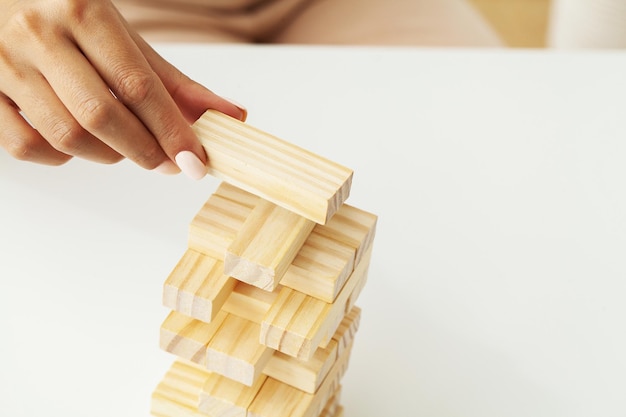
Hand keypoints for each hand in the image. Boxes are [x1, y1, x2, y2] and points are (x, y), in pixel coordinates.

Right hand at [0, 0, 245, 178]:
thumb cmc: (67, 14)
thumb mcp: (121, 34)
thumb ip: (171, 79)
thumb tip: (230, 114)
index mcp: (82, 10)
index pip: (137, 85)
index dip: (172, 131)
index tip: (196, 161)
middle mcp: (39, 34)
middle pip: (101, 116)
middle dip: (146, 151)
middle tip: (168, 162)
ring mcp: (3, 65)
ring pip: (66, 136)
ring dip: (108, 155)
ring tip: (126, 147)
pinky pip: (26, 146)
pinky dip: (62, 158)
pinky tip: (79, 143)